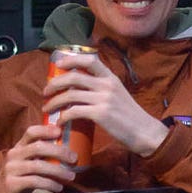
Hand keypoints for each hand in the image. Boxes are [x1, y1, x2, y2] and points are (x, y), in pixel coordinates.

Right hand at [0, 124, 77, 192]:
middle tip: (73, 158)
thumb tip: (68, 151)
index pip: (31, 132)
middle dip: (59, 151)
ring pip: (38, 165)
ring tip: (70, 176)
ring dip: (58, 171)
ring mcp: (11, 169)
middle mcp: (14, 155)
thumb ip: (41, 155)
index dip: (46, 130)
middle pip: (38, 147)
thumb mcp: (28, 162)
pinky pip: (34, 181)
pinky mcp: (11, 183)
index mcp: (19, 147)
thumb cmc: (20, 177)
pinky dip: (49, 184)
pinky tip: (58, 187)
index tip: (60, 131)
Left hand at [43, 60, 165, 159]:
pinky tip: (60, 122)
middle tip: (46, 92)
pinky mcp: (101, 114)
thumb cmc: (131, 118)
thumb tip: (81, 91)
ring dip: (54, 101)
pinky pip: (74, 111)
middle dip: (55, 83)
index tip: (59, 65)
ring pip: (70, 94)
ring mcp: (104, 99)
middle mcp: (107, 85)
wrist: (145, 133)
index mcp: (111, 78)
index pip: (90, 60)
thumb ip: (103, 90)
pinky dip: (63, 116)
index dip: (72, 60)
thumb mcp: (119, 96)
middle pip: (73, 77)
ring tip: (47, 108)